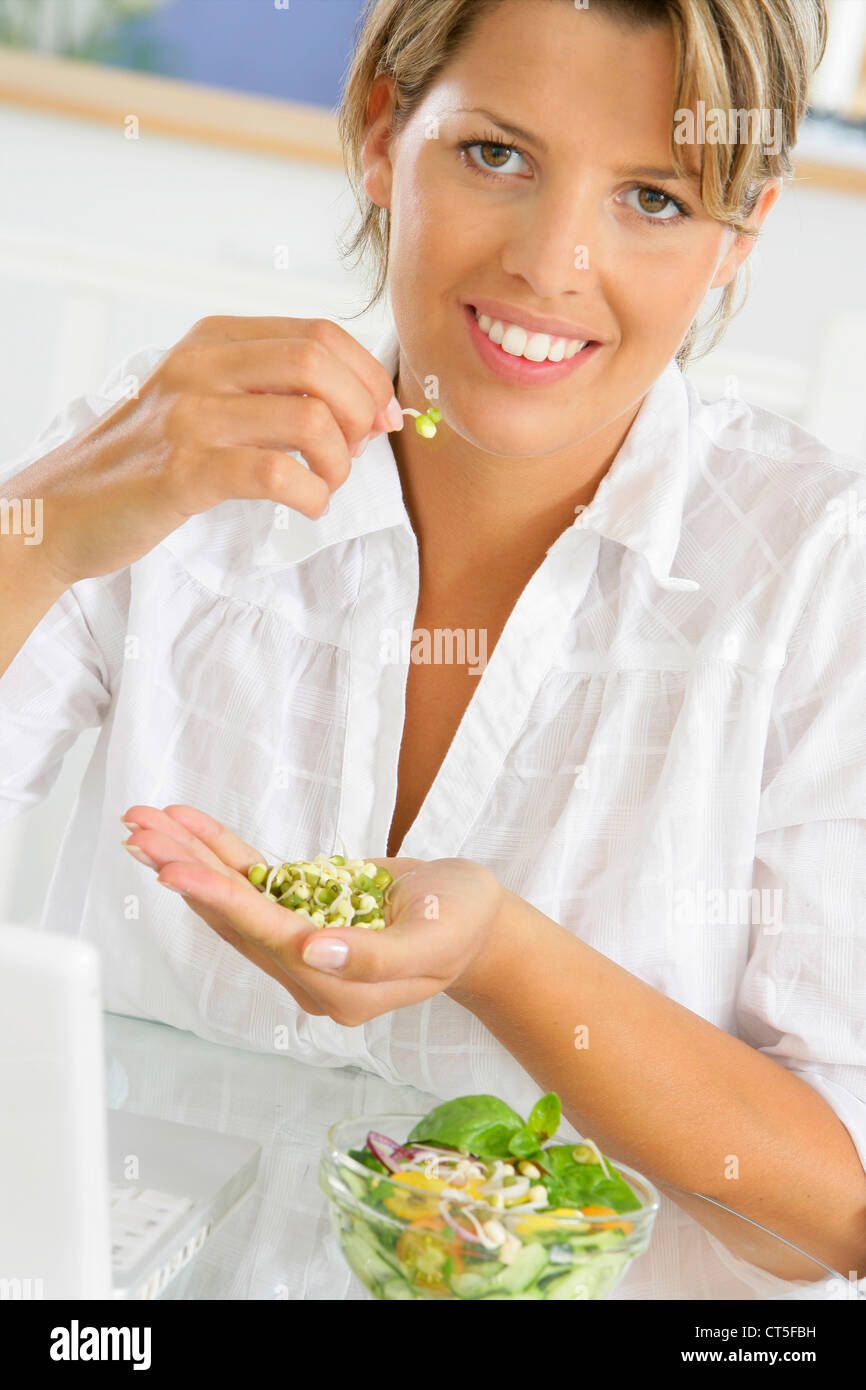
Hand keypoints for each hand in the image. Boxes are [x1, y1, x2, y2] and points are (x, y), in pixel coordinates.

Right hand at [24, 315, 401, 588]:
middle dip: (361, 411)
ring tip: (326, 485)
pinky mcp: (182, 473)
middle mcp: (200, 366)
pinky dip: (311, 495)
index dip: (367, 376)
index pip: (319, 333)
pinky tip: (307, 506)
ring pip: (307, 418)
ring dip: (339, 461)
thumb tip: (367, 408)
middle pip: (319, 363)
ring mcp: (188, 417)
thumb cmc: (149, 460)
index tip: (382, 419)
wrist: (65, 508)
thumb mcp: (205, 400)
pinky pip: (276, 474)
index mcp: (212, 339)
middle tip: (360, 452)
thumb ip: (271, 391)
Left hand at [120, 803, 505, 1025]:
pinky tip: (188, 824)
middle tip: (137, 831)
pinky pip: (254, 881)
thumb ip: (376, 956)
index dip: (220, 901)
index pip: (267, 937)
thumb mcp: (435, 939)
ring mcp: (302, 942)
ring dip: (188, 859)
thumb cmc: (465, 925)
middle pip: (236, 917)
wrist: (478, 922)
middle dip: (185, 871)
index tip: (172, 870)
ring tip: (142, 823)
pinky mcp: (303, 911)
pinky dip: (221, 852)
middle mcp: (309, 970)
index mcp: (338, 987)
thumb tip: (310, 950)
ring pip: (234, 898)